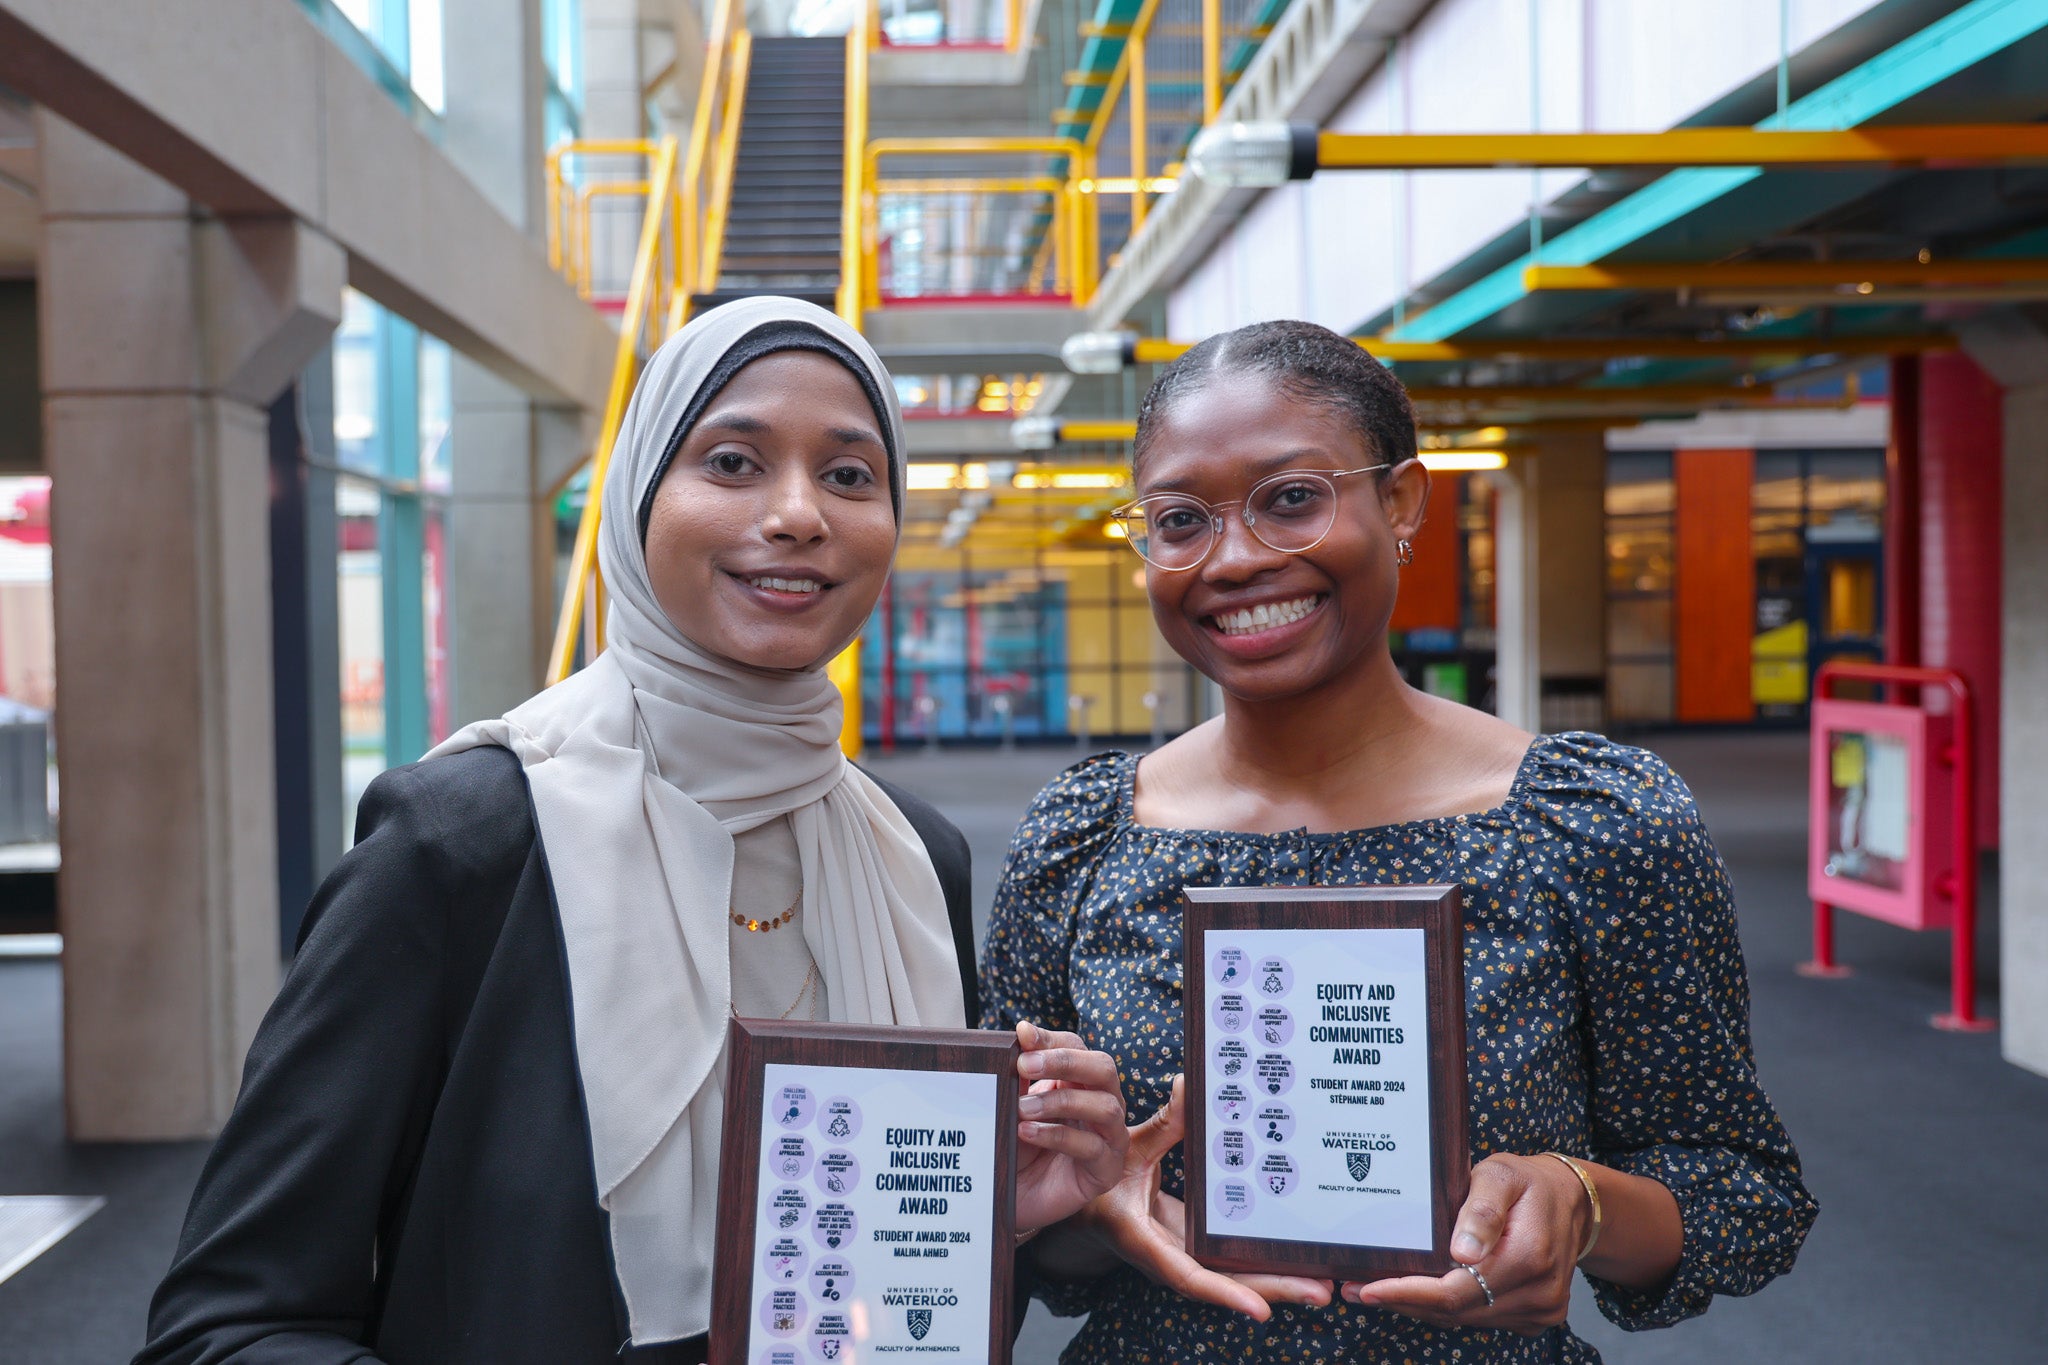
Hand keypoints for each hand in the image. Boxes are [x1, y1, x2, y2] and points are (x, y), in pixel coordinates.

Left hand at [1011, 1022, 1130, 1233]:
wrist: (1009, 1196)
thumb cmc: (1015, 1147)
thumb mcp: (1013, 1105)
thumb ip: (1020, 1075)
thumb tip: (1023, 1035)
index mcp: (1080, 1082)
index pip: (1077, 1047)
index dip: (1052, 1041)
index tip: (1022, 1036)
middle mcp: (1101, 1104)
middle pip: (1103, 1068)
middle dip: (1065, 1061)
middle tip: (1025, 1065)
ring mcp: (1109, 1138)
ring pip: (1106, 1107)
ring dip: (1060, 1102)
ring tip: (1022, 1108)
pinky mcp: (1105, 1170)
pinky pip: (1092, 1147)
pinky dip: (1058, 1135)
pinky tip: (1029, 1132)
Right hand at [1079, 1075, 1330, 1320]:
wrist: (1086, 1207)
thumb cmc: (1101, 1179)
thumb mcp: (1128, 1150)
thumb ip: (1162, 1124)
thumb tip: (1188, 1085)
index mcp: (1146, 1241)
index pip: (1190, 1276)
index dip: (1225, 1294)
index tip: (1261, 1311)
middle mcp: (1170, 1260)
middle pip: (1227, 1285)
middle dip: (1276, 1290)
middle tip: (1323, 1290)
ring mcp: (1186, 1258)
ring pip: (1235, 1280)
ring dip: (1279, 1282)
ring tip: (1325, 1281)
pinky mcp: (1197, 1250)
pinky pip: (1233, 1265)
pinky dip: (1265, 1266)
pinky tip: (1298, 1261)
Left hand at [1340, 1152, 1591, 1335]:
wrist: (1570, 1202)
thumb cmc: (1527, 1183)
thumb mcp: (1500, 1176)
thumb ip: (1481, 1211)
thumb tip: (1463, 1252)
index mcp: (1529, 1257)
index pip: (1458, 1290)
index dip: (1411, 1293)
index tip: (1370, 1288)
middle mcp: (1539, 1292)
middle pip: (1458, 1311)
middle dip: (1405, 1301)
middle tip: (1358, 1289)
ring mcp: (1540, 1309)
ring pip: (1466, 1319)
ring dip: (1422, 1307)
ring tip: (1378, 1290)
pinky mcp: (1536, 1316)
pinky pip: (1480, 1317)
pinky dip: (1448, 1308)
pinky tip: (1418, 1292)